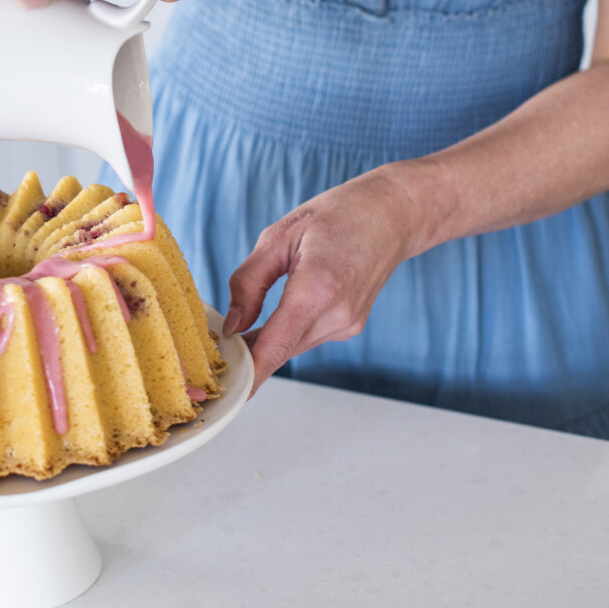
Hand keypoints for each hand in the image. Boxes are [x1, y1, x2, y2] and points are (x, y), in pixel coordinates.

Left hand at [224, 167, 419, 393]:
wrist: (391, 214)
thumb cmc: (336, 215)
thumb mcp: (279, 235)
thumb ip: (249, 282)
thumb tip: (232, 325)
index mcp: (317, 288)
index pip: (277, 345)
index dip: (251, 372)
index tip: (229, 393)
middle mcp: (337, 314)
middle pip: (281, 348)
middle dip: (250, 350)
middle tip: (218, 341)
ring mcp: (348, 324)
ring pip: (294, 345)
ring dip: (270, 338)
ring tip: (250, 314)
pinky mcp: (352, 326)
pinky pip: (309, 336)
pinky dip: (290, 330)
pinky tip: (285, 306)